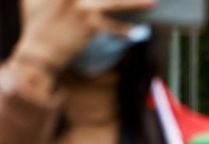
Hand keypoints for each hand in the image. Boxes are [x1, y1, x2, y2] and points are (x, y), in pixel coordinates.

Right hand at [15, 0, 155, 72]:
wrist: (38, 52)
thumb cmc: (36, 26)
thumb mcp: (33, 1)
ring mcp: (82, 7)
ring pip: (115, 2)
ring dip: (135, 3)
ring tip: (152, 2)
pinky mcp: (89, 24)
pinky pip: (112, 26)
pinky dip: (125, 30)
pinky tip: (137, 32)